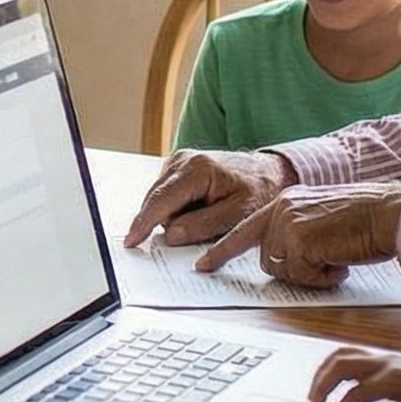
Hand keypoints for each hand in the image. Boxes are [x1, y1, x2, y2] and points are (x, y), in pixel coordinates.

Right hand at [125, 150, 292, 247]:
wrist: (269, 171)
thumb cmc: (258, 191)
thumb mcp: (238, 214)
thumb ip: (204, 225)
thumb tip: (171, 234)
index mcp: (196, 169)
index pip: (161, 200)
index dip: (144, 223)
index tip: (131, 241)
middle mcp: (182, 160)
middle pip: (156, 201)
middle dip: (167, 223)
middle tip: (197, 234)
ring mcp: (177, 161)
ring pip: (160, 200)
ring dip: (175, 216)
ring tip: (207, 216)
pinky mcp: (177, 167)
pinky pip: (166, 196)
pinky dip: (178, 209)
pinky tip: (200, 209)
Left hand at [193, 180, 400, 283]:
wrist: (388, 212)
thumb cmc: (364, 220)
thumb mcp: (321, 219)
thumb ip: (297, 233)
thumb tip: (283, 260)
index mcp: (284, 202)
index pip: (244, 230)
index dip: (222, 251)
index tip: (203, 266)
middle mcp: (280, 210)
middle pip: (267, 260)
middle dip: (295, 270)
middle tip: (327, 260)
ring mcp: (288, 224)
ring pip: (282, 271)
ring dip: (310, 274)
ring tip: (337, 257)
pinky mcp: (300, 241)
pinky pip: (302, 276)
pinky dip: (323, 277)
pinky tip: (341, 261)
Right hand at [308, 348, 400, 401]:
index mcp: (393, 381)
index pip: (353, 396)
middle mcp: (385, 364)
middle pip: (340, 366)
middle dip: (321, 386)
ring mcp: (384, 358)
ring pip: (342, 354)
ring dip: (324, 372)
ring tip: (315, 395)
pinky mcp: (384, 359)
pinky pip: (351, 354)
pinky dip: (334, 365)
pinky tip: (330, 381)